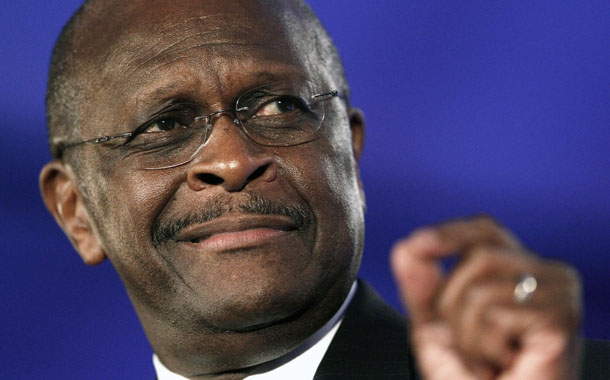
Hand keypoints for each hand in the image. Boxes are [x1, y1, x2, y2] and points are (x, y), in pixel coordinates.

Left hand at [390, 216, 581, 379]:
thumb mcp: (436, 325)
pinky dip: (484, 347)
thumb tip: (406, 246)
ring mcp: (559, 293)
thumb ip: (421, 284)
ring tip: (486, 357)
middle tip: (469, 343)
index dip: (451, 233)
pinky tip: (504, 362)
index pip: (486, 229)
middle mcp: (545, 275)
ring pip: (480, 288)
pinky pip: (495, 314)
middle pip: (477, 256)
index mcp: (517, 270)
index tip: (418, 244)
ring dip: (467, 334)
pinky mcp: (562, 317)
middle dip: (450, 305)